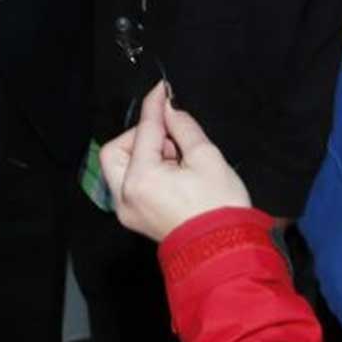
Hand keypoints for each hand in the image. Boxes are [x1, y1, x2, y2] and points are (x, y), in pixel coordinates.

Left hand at [101, 85, 250, 243]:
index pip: (144, 131)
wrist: (225, 252)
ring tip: (177, 159)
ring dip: (144, 154)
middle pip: (116, 150)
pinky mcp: (136, 218)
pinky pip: (131, 183)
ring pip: (121, 167)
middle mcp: (126, 197)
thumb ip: (183, 127)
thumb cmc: (220, 207)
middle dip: (140, 137)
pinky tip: (173, 173)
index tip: (161, 90)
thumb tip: (170, 109)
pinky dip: (146, 170)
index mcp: (141, 180)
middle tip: (171, 138)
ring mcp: (128, 211)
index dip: (155, 106)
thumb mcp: (206, 157)